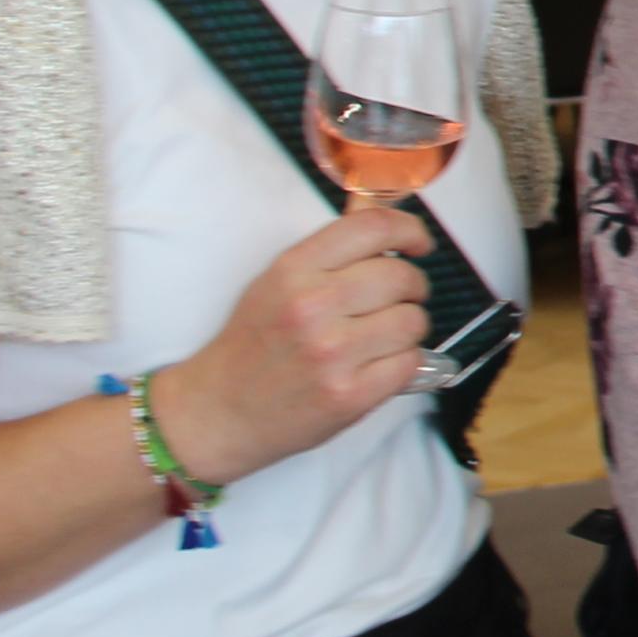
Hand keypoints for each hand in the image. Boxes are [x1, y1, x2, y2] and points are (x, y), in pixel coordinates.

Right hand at [161, 206, 433, 486]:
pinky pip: (411, 363)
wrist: (219, 411)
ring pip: (413, 322)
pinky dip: (403, 363)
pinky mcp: (349, 394)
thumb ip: (331, 254)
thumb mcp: (277, 284)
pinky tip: (378, 365)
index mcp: (294, 271)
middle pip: (403, 277)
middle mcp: (313, 306)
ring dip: (408, 330)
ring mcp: (332, 353)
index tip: (418, 243)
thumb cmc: (252, 346)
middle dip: (412, 289)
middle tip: (399, 300)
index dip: (410, 230)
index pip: (374, 228)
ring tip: (382, 338)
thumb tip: (386, 224)